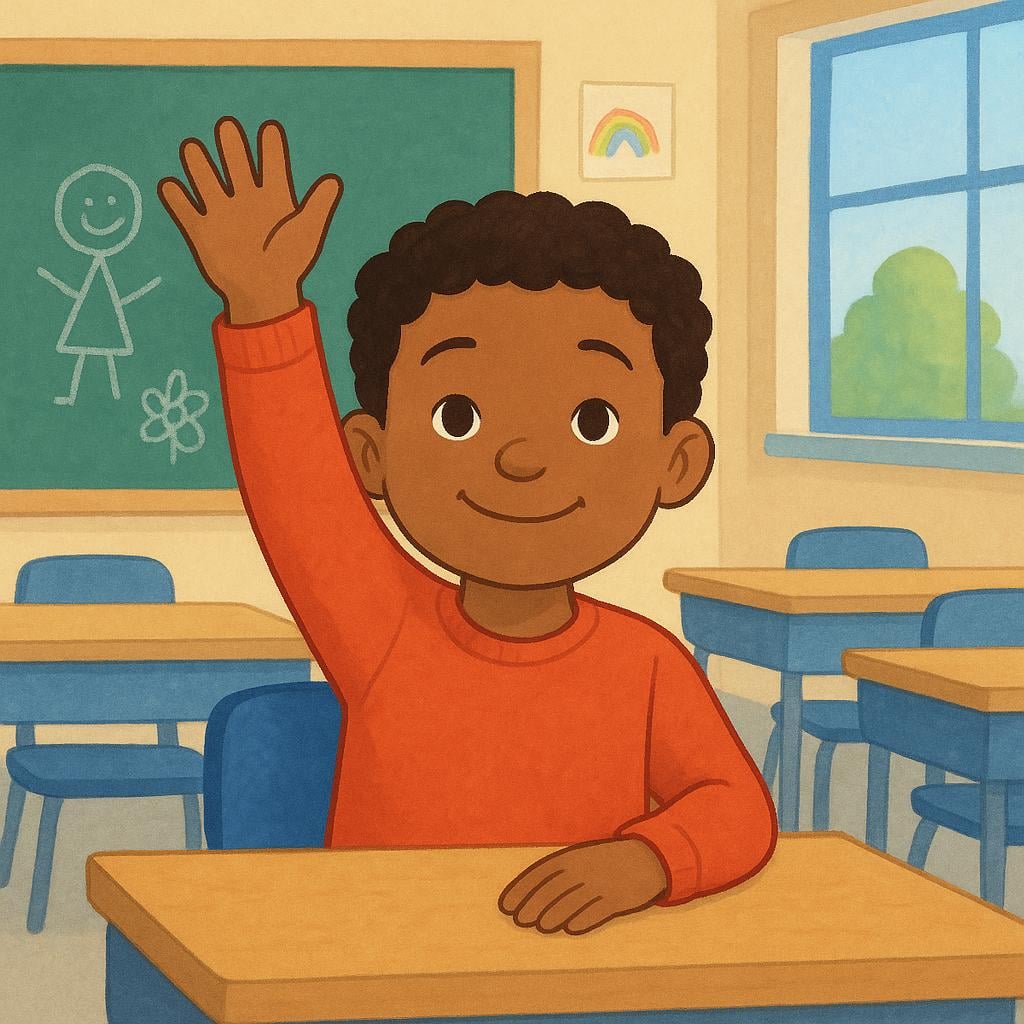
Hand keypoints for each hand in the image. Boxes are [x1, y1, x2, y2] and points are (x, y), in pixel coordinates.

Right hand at [158, 117, 342, 324]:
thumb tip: (334, 181)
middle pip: (234, 159)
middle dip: (230, 143)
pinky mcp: (201, 230)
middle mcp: (246, 197)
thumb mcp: (306, 232)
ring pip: (204, 176)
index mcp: (273, 195)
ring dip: (197, 162)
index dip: (270, 144)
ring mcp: (222, 211)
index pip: (271, 161)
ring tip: (194, 150)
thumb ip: (318, 205)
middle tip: (228, 128)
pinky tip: (173, 187)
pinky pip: (182, 208)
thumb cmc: (289, 263)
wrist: (264, 294)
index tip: (270, 129)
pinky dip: (174, 196)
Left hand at [498, 838, 666, 935]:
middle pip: (552, 890)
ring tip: (541, 926)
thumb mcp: (581, 858)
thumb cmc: (605, 862)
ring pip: (572, 902)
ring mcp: (601, 883)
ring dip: (553, 915)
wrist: (647, 858)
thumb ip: (558, 874)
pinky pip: (598, 911)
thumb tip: (528, 899)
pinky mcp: (618, 898)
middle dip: (533, 905)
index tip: (507, 905)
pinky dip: (583, 919)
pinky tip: (570, 927)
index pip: (540, 874)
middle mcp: (584, 869)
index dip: (521, 890)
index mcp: (572, 856)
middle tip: (520, 920)